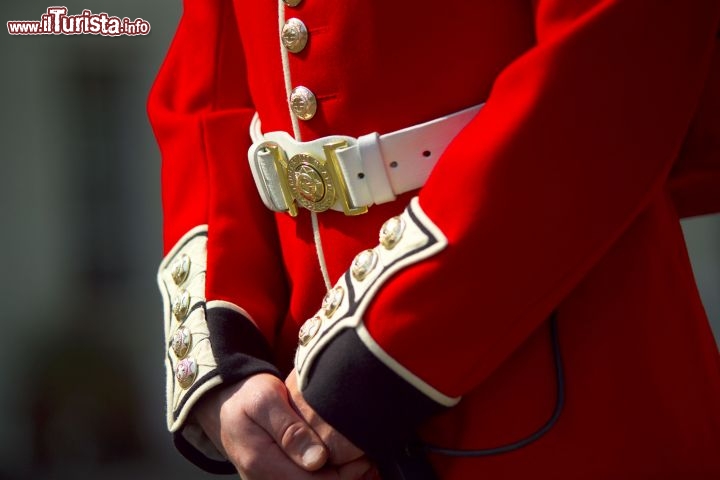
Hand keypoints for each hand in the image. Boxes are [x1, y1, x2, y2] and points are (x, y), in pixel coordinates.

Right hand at [194, 373, 374, 478]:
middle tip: (369, 460)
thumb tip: (317, 460)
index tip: (364, 457)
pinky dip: (328, 477)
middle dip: (346, 479)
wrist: (224, 404)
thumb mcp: (266, 401)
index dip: (344, 476)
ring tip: (362, 463)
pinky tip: (346, 466)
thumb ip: (290, 430)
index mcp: (261, 462)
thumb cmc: (247, 397)